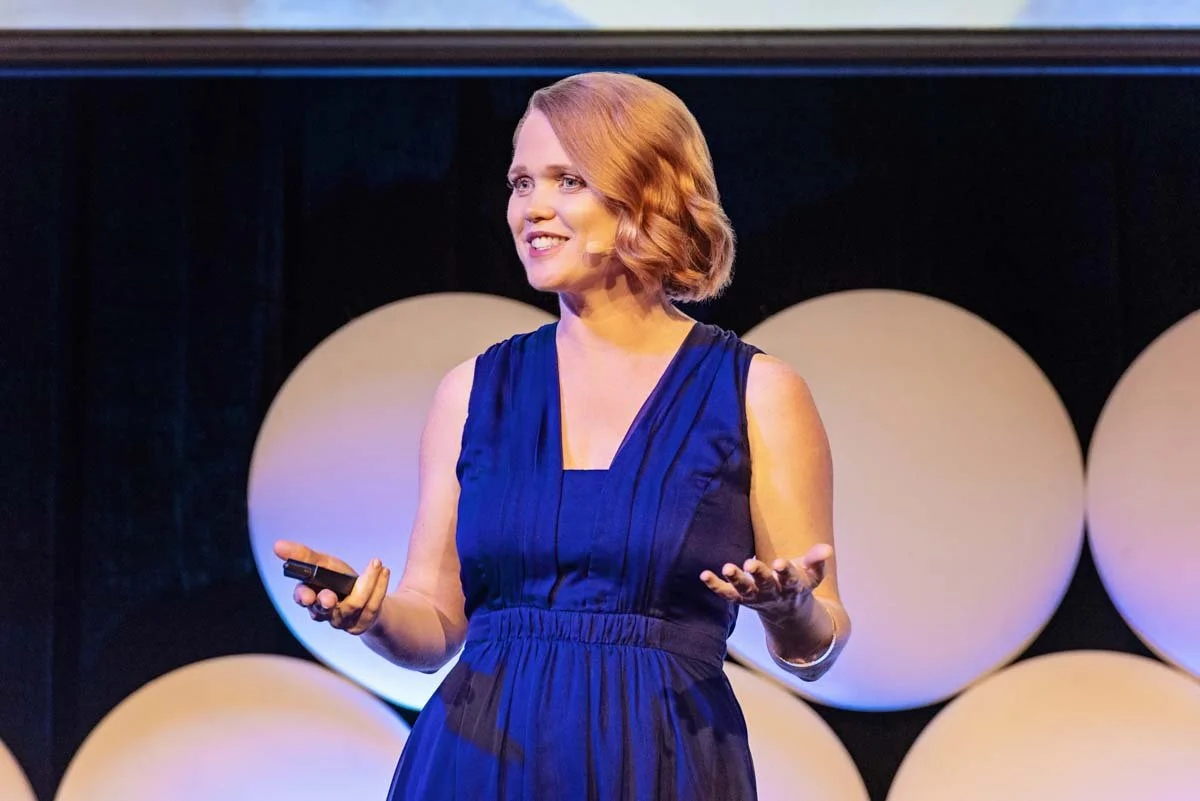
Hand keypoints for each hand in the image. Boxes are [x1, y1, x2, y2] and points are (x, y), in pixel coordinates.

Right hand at [274, 540, 390, 635]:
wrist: (369, 599)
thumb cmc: (340, 581)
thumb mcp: (324, 564)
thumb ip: (304, 556)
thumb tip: (277, 545)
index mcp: (312, 597)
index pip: (302, 597)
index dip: (303, 596)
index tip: (307, 594)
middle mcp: (326, 613)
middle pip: (323, 611)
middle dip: (325, 602)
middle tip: (330, 597)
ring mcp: (345, 620)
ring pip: (353, 605)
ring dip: (366, 583)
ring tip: (376, 564)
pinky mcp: (364, 621)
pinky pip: (373, 606)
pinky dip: (380, 586)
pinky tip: (384, 571)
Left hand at [700, 543, 832, 619]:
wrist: (786, 611)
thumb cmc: (798, 583)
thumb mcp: (812, 575)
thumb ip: (817, 561)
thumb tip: (827, 549)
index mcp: (792, 586)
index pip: (790, 579)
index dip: (786, 572)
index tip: (781, 563)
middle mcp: (772, 592)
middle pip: (765, 584)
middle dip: (759, 574)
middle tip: (750, 563)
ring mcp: (754, 596)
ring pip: (744, 590)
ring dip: (736, 579)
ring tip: (727, 567)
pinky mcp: (740, 597)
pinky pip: (726, 594)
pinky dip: (715, 586)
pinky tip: (704, 575)